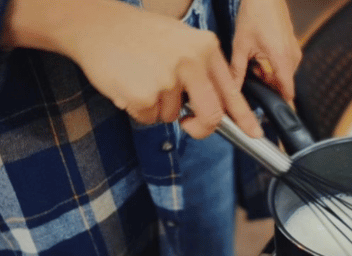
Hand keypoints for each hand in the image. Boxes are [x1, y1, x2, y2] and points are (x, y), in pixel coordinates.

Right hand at [3, 0, 262, 137]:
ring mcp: (168, 78)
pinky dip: (138, 110)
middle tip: (189, 125)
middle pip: (212, 115)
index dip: (245, 117)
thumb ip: (201, 70)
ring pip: (173, 117)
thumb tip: (218, 107)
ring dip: (158, 109)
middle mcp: (192, 62)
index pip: (231, 91)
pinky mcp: (145, 93)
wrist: (95, 25)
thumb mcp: (180, 42)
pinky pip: (149, 118)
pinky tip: (129, 85)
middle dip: (201, 127)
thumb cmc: (137, 36)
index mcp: (205, 48)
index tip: (255, 134)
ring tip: (142, 79)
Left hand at [230, 0, 301, 101]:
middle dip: (268, 86)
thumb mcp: (241, 45)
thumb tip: (232, 89)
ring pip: (282, 74)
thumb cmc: (256, 12)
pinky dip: (272, 65)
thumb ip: (237, 71)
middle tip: (251, 78)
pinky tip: (259, 55)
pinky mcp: (292, 45)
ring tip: (254, 63)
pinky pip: (284, 64)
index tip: (274, 115)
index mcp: (282, 59)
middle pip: (282, 84)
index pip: (287, 92)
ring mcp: (294, 50)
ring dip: (269, 75)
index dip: (280, 106)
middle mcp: (293, 56)